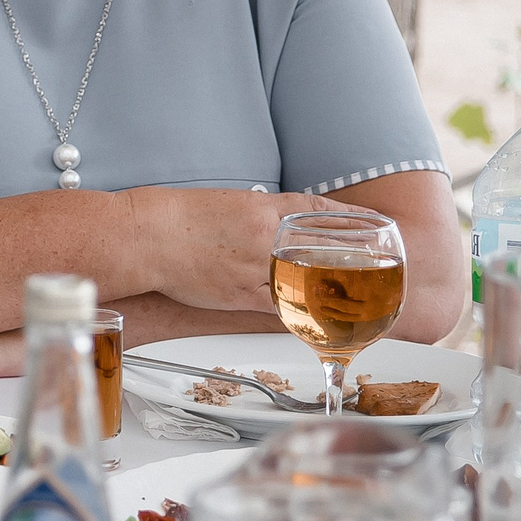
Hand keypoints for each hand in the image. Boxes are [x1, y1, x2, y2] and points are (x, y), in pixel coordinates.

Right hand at [128, 186, 383, 314]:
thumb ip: (256, 213)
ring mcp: (251, 267)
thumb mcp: (223, 203)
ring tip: (353, 296)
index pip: (317, 211)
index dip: (350, 218)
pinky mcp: (237, 293)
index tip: (374, 221)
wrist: (143, 235)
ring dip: (330, 290)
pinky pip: (278, 307)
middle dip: (351, 258)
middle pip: (320, 249)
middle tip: (376, 265)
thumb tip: (276, 224)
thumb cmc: (175, 216)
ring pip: (303, 282)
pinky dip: (297, 312)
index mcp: (260, 207)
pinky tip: (311, 317)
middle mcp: (262, 236)